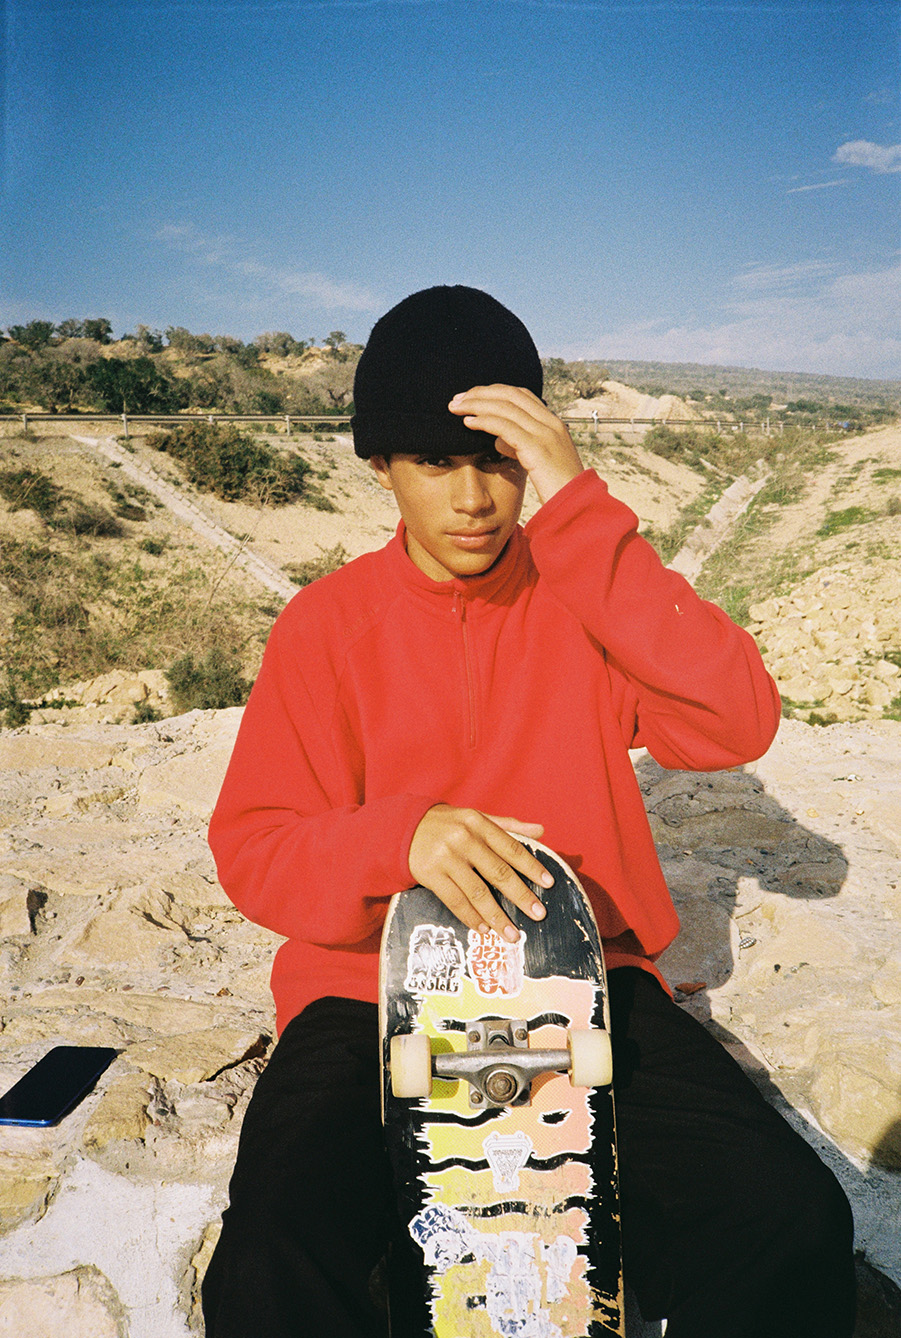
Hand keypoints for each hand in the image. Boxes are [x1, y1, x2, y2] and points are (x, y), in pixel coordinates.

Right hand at [407, 805, 550, 940]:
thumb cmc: (448, 824)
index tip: (548, 883)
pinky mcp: (430, 874)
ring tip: (512, 933)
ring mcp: (446, 857)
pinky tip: (484, 928)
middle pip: (498, 872)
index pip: (511, 848)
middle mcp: (464, 839)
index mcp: (478, 823)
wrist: (404, 828)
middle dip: (520, 896)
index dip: (531, 866)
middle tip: (538, 914)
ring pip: (477, 892)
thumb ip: (508, 826)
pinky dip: (471, 917)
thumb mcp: (476, 818)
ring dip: (497, 916)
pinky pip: (455, 900)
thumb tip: (541, 831)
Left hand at [449, 384, 582, 504]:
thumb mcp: (540, 463)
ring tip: (455, 408)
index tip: (472, 397)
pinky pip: (505, 427)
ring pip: (505, 407)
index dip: (494, 392)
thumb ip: (521, 447)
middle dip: (481, 393)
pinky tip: (468, 423)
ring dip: (477, 404)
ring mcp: (546, 434)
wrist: (577, 508)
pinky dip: (484, 421)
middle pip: (511, 394)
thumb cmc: (557, 489)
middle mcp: (551, 423)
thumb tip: (498, 441)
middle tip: (457, 399)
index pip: (521, 395)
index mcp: (553, 424)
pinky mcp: (537, 448)